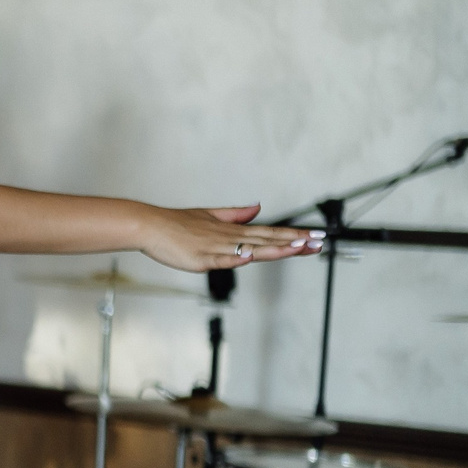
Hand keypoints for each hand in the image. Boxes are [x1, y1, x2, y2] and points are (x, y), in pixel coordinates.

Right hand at [135, 205, 323, 271]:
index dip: (292, 235)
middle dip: (294, 242)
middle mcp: (227, 238)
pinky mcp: (200, 259)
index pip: (269, 232)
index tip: (315, 236)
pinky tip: (250, 257)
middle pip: (266, 240)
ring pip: (250, 248)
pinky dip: (236, 258)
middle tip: (319, 242)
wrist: (148, 226)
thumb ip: (234, 214)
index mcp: (231, 230)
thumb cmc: (175, 224)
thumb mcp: (208, 216)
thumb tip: (256, 208)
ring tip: (298, 247)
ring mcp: (215, 248)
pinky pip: (221, 259)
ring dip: (275, 248)